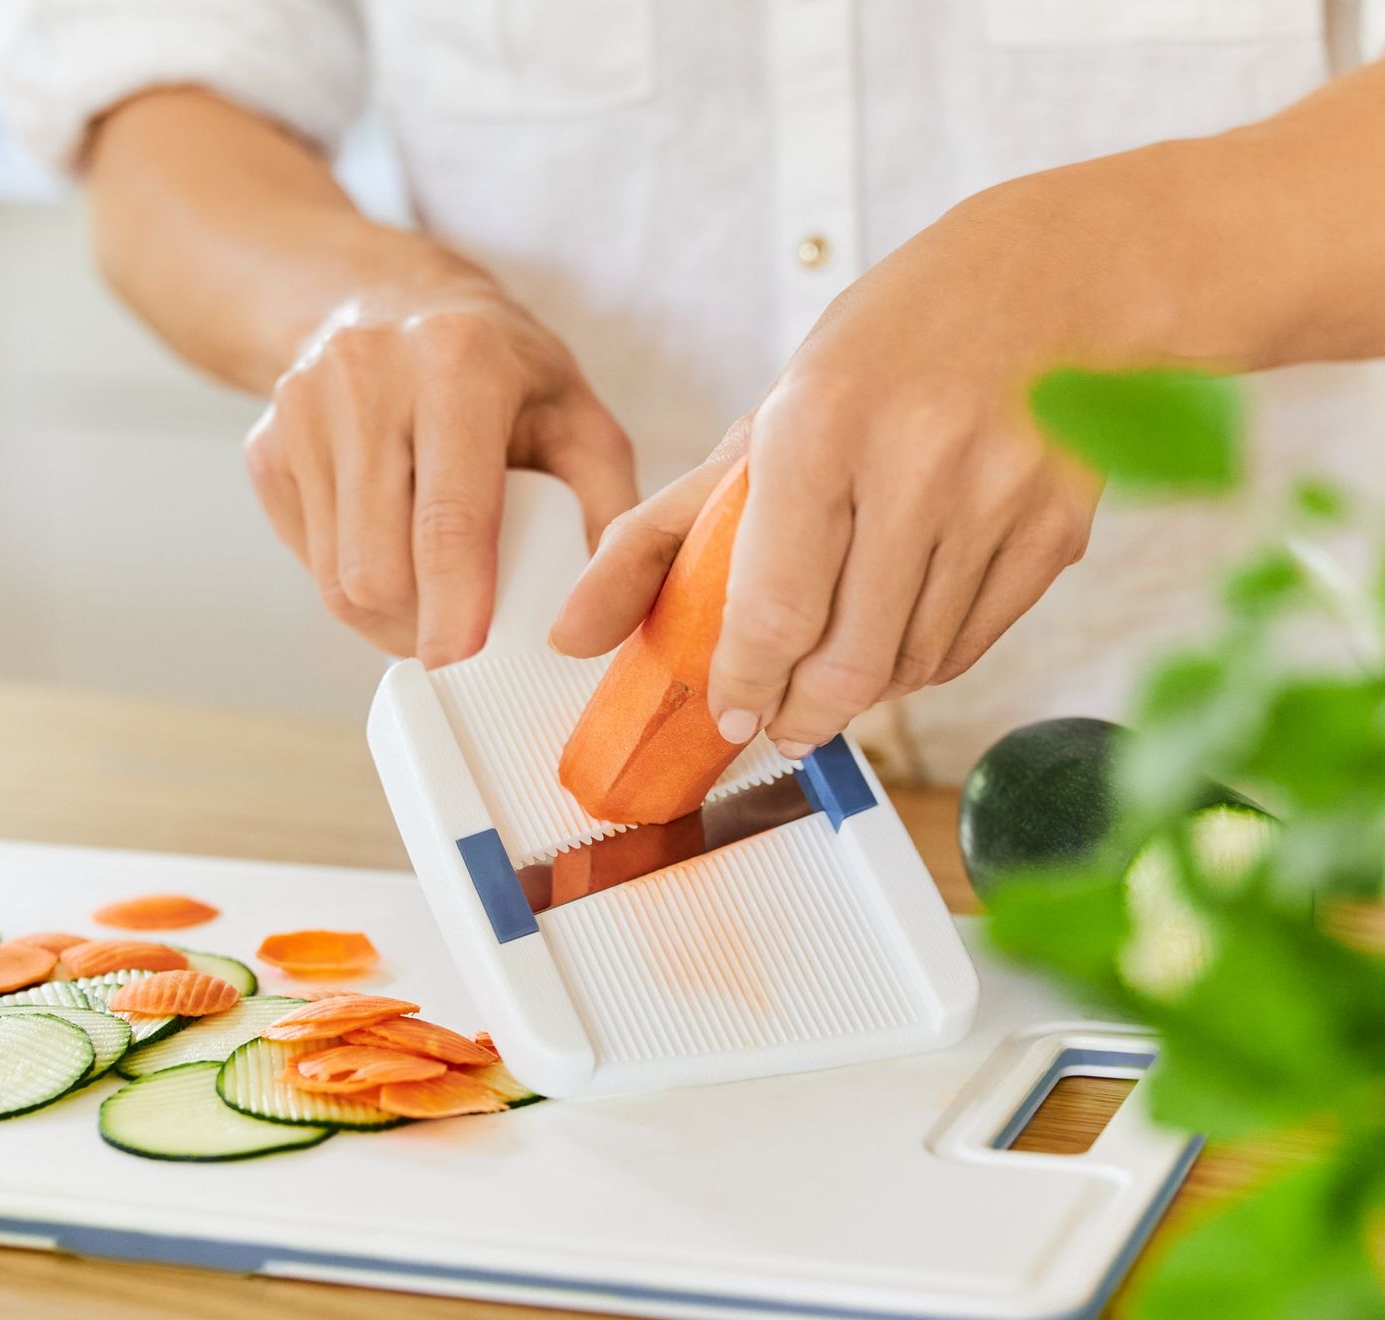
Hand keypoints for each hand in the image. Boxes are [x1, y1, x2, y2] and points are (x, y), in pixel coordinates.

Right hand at [245, 272, 636, 663]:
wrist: (390, 303)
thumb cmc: (504, 376)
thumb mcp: (579, 418)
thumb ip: (608, 509)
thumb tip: (605, 611)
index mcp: (457, 364)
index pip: (448, 515)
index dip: (454, 603)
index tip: (461, 663)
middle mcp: (366, 375)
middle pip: (377, 564)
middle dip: (420, 626)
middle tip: (462, 641)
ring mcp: (302, 409)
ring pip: (334, 576)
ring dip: (386, 617)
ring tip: (431, 604)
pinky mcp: (266, 444)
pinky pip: (306, 558)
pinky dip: (350, 582)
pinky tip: (388, 553)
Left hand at [551, 181, 1107, 757]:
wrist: (1047, 284)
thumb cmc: (883, 355)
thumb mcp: (762, 424)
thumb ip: (657, 534)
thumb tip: (573, 635)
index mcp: (820, 427)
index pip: (775, 610)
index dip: (748, 683)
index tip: (734, 712)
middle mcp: (916, 462)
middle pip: (849, 660)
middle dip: (803, 716)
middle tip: (782, 724)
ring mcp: (999, 496)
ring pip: (913, 666)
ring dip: (863, 693)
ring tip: (839, 667)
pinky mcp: (1057, 526)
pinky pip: (972, 646)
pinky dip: (924, 666)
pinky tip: (900, 636)